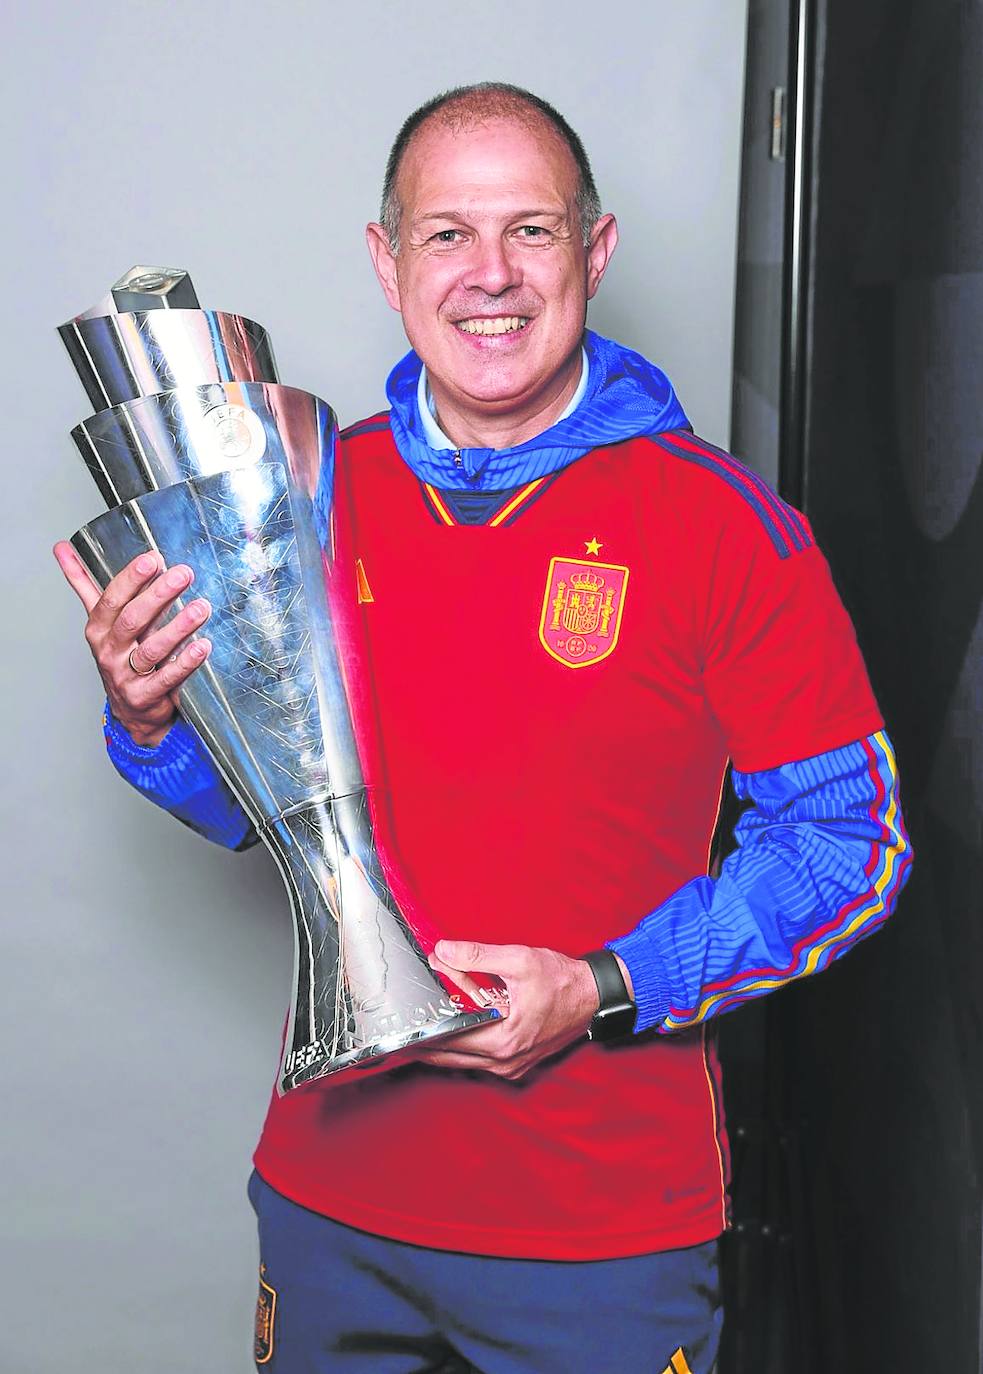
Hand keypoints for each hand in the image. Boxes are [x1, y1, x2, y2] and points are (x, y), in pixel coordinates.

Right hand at [53, 542, 212, 747]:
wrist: (130, 709)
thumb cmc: (119, 655)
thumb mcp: (101, 620)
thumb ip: (83, 584)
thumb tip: (61, 548)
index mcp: (98, 628)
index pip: (112, 599)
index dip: (132, 578)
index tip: (154, 558)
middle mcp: (109, 650)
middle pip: (132, 620)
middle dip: (158, 595)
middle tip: (184, 574)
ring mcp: (125, 675)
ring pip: (152, 649)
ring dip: (179, 627)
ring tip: (202, 607)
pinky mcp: (145, 696)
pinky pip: (167, 677)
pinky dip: (186, 662)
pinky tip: (203, 646)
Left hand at [415, 940, 600, 1080]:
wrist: (594, 996)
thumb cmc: (562, 980)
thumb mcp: (518, 960)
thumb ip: (477, 956)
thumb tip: (443, 951)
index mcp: (503, 1040)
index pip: (449, 1043)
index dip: (423, 1034)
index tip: (401, 1028)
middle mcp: (505, 1061)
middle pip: (451, 1057)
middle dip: (426, 1043)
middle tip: (400, 1033)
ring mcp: (512, 1065)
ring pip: (464, 1060)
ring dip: (444, 1044)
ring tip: (419, 1030)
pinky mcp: (517, 1061)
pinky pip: (481, 1058)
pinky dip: (464, 1044)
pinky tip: (452, 1028)